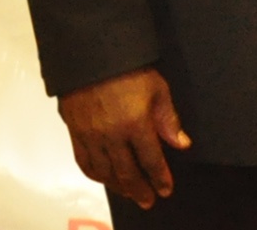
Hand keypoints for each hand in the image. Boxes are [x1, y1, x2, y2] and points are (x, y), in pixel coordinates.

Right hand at [57, 67, 189, 207]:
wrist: (93, 56)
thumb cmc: (128, 68)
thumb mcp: (159, 90)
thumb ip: (169, 120)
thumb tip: (182, 144)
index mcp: (135, 124)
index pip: (151, 160)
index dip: (160, 177)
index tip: (166, 189)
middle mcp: (111, 135)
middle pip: (126, 172)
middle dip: (139, 189)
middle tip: (148, 200)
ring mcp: (90, 135)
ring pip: (104, 171)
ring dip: (117, 186)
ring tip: (129, 194)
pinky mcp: (74, 132)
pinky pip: (83, 161)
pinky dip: (94, 174)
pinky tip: (103, 178)